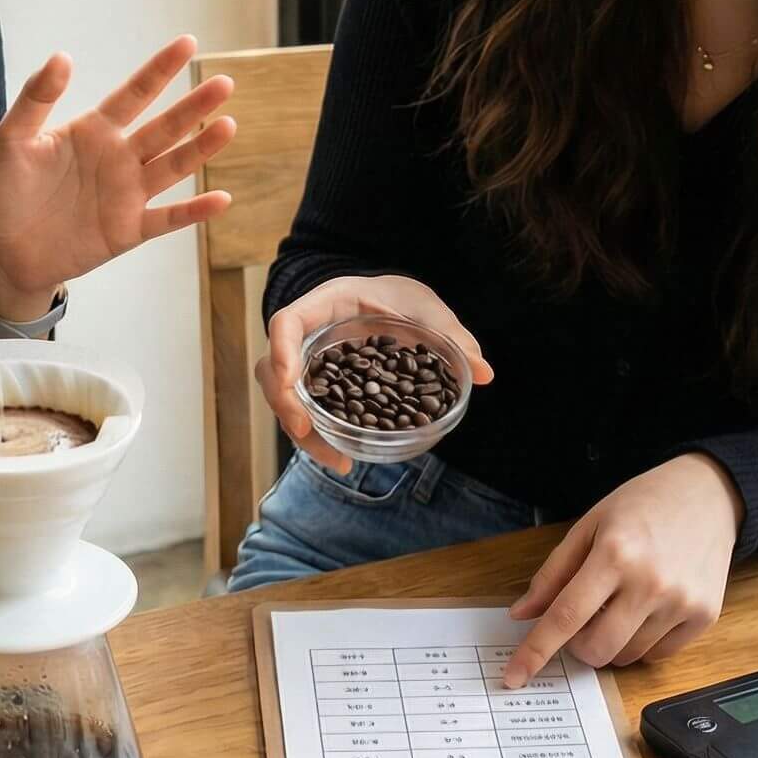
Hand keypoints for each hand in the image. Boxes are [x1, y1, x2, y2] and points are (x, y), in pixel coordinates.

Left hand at [0, 35, 235, 312]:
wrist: (3, 250)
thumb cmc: (4, 191)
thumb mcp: (11, 140)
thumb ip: (36, 99)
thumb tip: (63, 56)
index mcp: (94, 131)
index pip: (135, 94)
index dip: (160, 69)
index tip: (188, 43)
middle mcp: (119, 158)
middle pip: (165, 127)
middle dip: (194, 106)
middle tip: (225, 83)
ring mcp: (127, 194)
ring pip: (173, 166)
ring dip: (201, 148)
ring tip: (228, 125)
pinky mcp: (129, 230)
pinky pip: (168, 219)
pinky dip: (194, 212)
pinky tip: (222, 199)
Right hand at [257, 273, 493, 474]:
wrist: (390, 299)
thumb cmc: (401, 297)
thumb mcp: (427, 309)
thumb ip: (452, 337)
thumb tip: (484, 372)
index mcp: (325, 303)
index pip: (286, 322)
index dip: (282, 351)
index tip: (292, 381)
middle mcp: (307, 334)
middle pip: (273, 369)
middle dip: (284, 403)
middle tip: (306, 432)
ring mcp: (306, 362)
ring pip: (285, 398)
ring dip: (302, 432)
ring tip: (337, 461)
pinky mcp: (317, 386)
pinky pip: (305, 412)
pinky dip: (318, 437)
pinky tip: (342, 459)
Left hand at [501, 453, 743, 685]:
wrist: (707, 494)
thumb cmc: (643, 505)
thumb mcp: (590, 524)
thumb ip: (554, 573)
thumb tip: (522, 614)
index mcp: (615, 554)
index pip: (566, 616)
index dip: (535, 651)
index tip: (514, 677)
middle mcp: (650, 583)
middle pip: (596, 648)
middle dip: (577, 644)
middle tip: (581, 618)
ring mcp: (681, 604)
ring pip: (626, 656)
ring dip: (610, 642)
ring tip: (619, 603)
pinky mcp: (704, 617)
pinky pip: (658, 655)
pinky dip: (641, 643)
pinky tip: (645, 610)